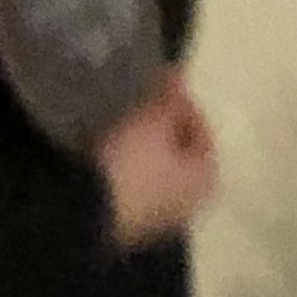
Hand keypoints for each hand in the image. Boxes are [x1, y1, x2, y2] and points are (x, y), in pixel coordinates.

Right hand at [99, 69, 217, 248]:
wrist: (88, 212)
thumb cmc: (132, 164)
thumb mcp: (152, 123)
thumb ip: (169, 98)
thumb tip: (181, 73)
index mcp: (208, 177)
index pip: (203, 131)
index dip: (184, 104)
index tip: (158, 83)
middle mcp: (192, 201)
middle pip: (182, 154)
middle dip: (164, 129)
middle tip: (140, 104)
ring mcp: (161, 217)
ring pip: (158, 172)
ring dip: (145, 149)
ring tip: (120, 124)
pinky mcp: (130, 223)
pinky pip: (135, 185)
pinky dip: (127, 167)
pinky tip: (107, 151)